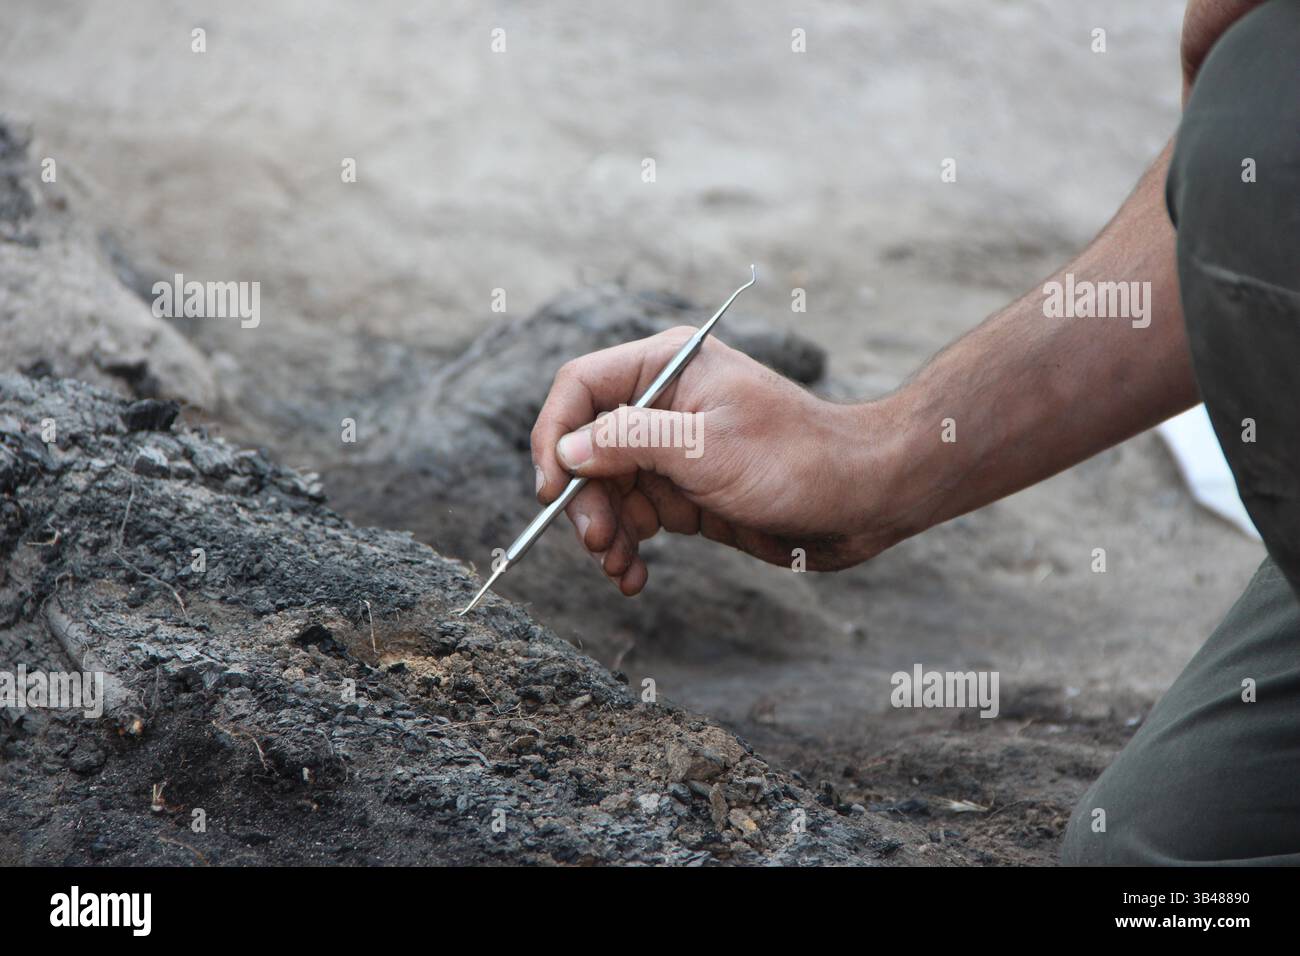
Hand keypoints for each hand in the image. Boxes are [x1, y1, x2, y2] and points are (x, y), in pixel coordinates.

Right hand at [530, 327, 905, 594]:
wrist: (864, 500)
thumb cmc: (797, 460)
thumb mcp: (706, 448)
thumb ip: (630, 442)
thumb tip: (568, 451)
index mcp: (667, 367)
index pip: (580, 388)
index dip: (556, 436)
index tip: (552, 489)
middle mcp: (664, 404)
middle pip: (588, 447)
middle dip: (585, 499)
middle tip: (598, 543)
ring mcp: (676, 450)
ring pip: (609, 490)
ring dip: (606, 533)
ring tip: (620, 569)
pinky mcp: (689, 492)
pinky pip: (639, 519)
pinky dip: (630, 549)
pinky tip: (634, 578)